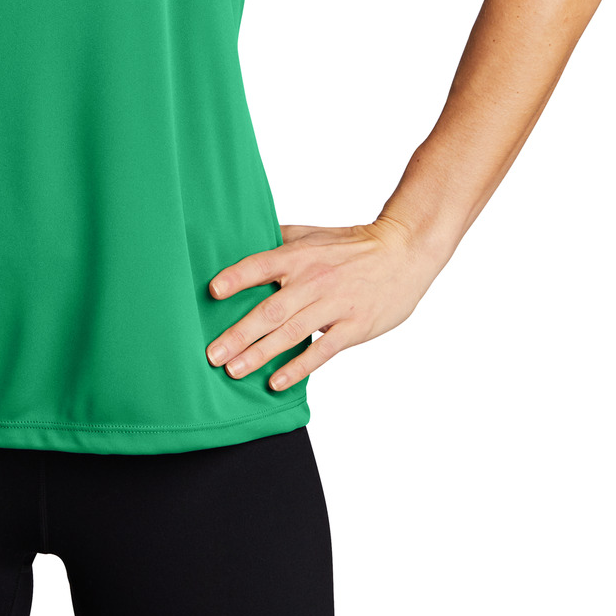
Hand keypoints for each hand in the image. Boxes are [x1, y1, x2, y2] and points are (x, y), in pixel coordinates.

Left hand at [205, 212, 443, 392]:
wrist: (404, 253)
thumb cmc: (354, 244)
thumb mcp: (314, 234)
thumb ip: (280, 238)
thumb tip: (244, 237)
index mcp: (299, 256)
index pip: (261, 265)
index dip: (236, 277)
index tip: (212, 292)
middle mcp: (313, 280)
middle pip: (270, 310)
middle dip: (238, 334)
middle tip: (212, 354)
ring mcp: (334, 305)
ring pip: (291, 334)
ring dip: (260, 355)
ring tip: (233, 370)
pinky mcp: (353, 327)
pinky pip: (322, 351)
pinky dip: (298, 368)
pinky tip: (276, 382)